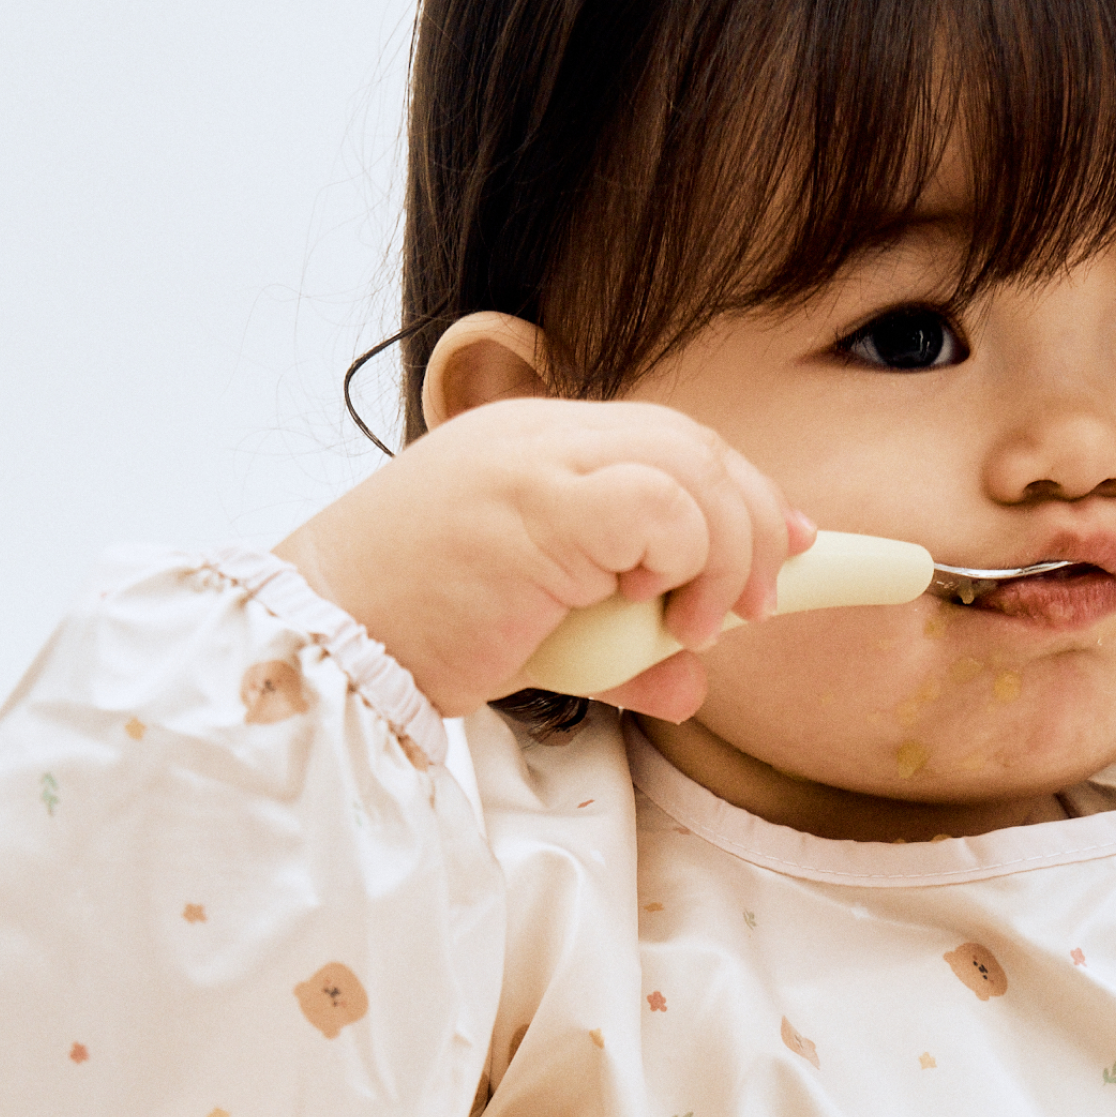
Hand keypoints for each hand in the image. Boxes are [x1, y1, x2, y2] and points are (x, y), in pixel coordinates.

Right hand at [275, 398, 812, 721]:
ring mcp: (537, 459)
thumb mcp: (540, 640)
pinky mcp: (537, 503)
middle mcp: (539, 434)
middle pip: (693, 444)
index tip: (788, 542)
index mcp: (534, 446)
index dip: (742, 492)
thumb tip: (687, 682)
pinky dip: (685, 558)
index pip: (667, 441)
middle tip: (758, 603)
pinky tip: (657, 608)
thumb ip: (617, 650)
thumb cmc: (416, 635)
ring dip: (727, 552)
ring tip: (704, 625)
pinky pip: (658, 506)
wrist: (327, 646)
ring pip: (691, 468)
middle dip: (754, 521)